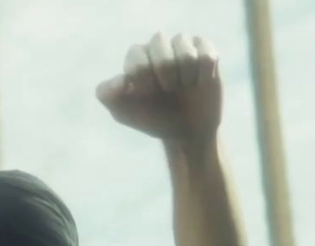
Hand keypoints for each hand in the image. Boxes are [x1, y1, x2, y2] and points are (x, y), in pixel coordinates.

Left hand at [96, 32, 221, 145]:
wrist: (186, 132)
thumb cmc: (153, 118)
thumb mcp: (124, 112)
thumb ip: (108, 95)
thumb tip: (120, 81)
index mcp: (137, 56)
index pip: (137, 58)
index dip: (144, 81)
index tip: (147, 95)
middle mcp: (159, 45)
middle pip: (161, 47)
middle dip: (166, 77)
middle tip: (168, 90)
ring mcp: (184, 46)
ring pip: (186, 53)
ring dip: (186, 78)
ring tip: (184, 87)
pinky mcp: (207, 51)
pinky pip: (206, 56)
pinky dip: (203, 76)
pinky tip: (199, 83)